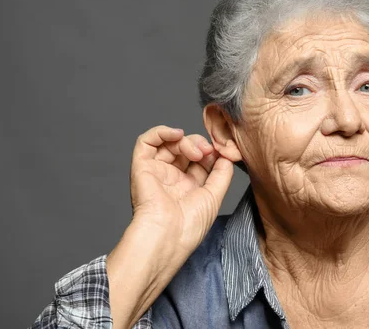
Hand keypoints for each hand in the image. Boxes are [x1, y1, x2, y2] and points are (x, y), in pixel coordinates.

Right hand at [129, 125, 233, 252]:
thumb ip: (221, 174)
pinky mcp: (141, 167)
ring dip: (185, 141)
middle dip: (200, 145)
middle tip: (208, 151)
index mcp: (187, 187)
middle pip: (185, 149)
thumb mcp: (213, 196)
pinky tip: (177, 135)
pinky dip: (161, 132)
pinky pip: (146, 141)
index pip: (199, 160)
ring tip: (196, 151)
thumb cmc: (188, 226)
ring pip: (168, 143)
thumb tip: (227, 156)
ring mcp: (156, 171)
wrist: (167, 236)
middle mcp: (171, 178)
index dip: (211, 152)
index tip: (222, 152)